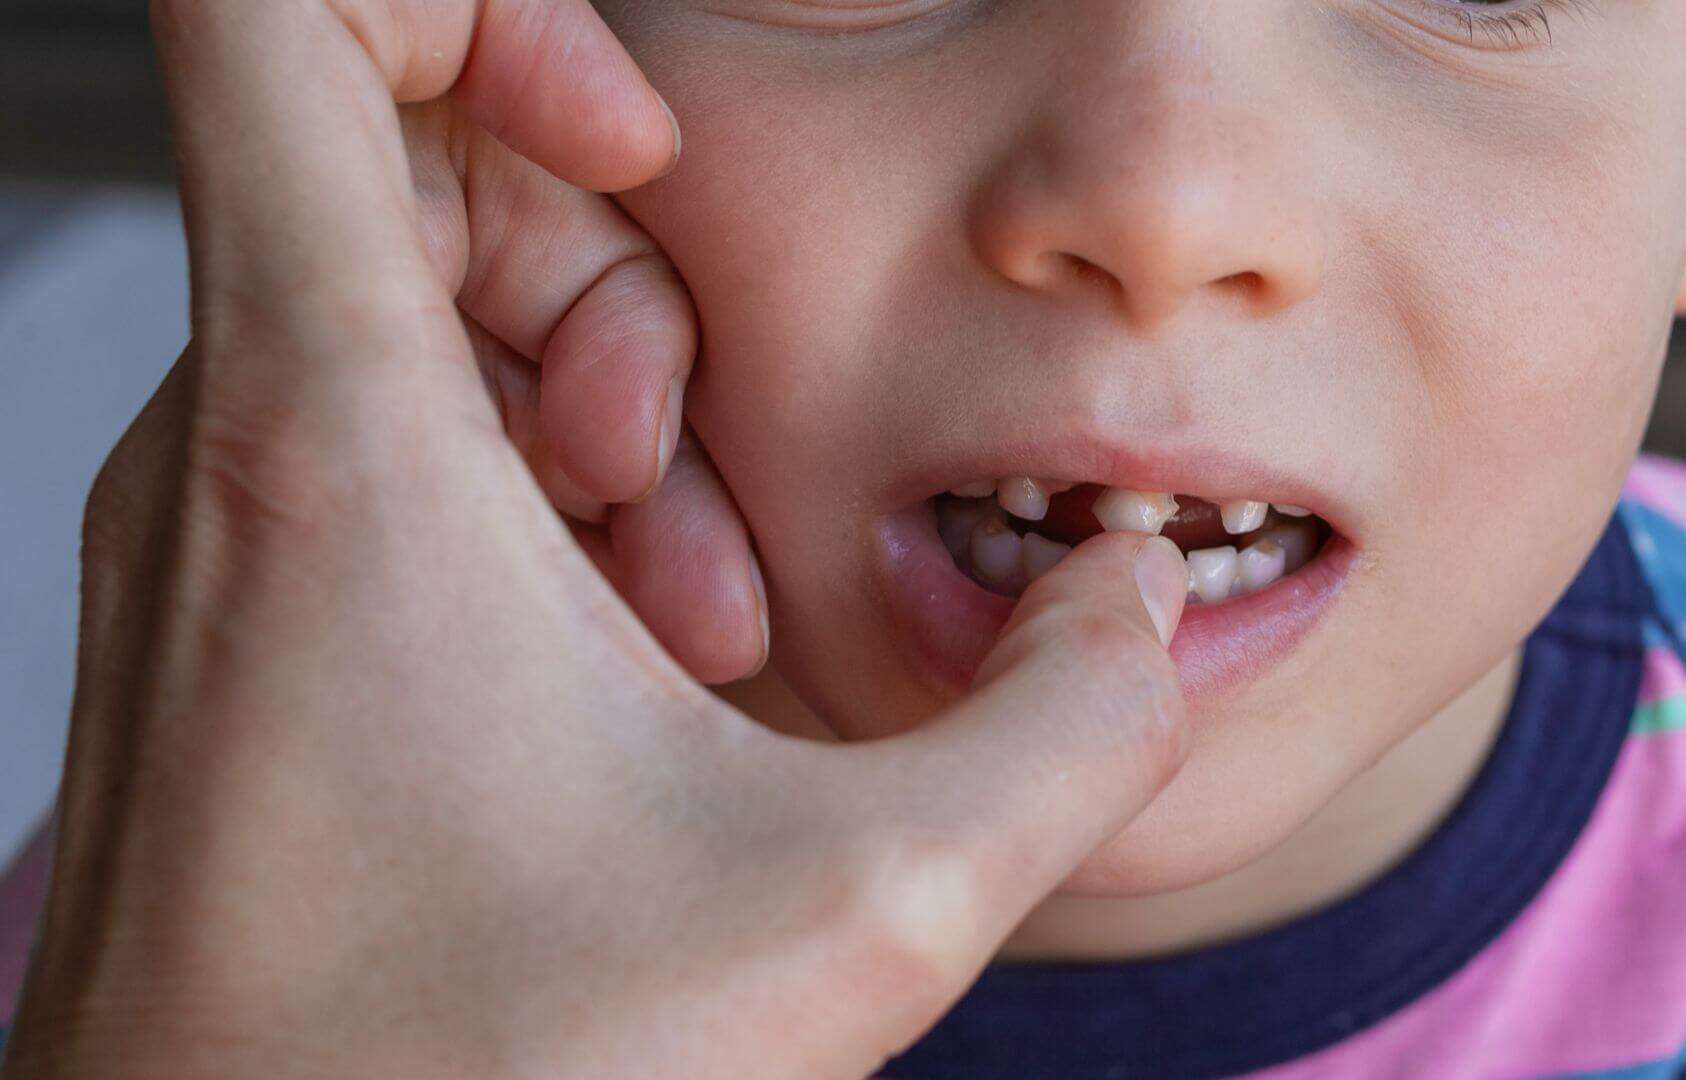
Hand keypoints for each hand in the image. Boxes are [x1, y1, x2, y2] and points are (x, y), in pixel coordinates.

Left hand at [0, 2, 1192, 1075]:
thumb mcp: (864, 909)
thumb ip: (1067, 724)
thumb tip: (1131, 601)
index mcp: (336, 439)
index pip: (282, 11)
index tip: (642, 142)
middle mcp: (233, 453)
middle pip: (391, 158)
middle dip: (605, 266)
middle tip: (696, 470)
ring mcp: (215, 541)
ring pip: (396, 314)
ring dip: (583, 406)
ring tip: (683, 606)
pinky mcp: (229, 627)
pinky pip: (374, 453)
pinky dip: (520, 504)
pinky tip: (619, 670)